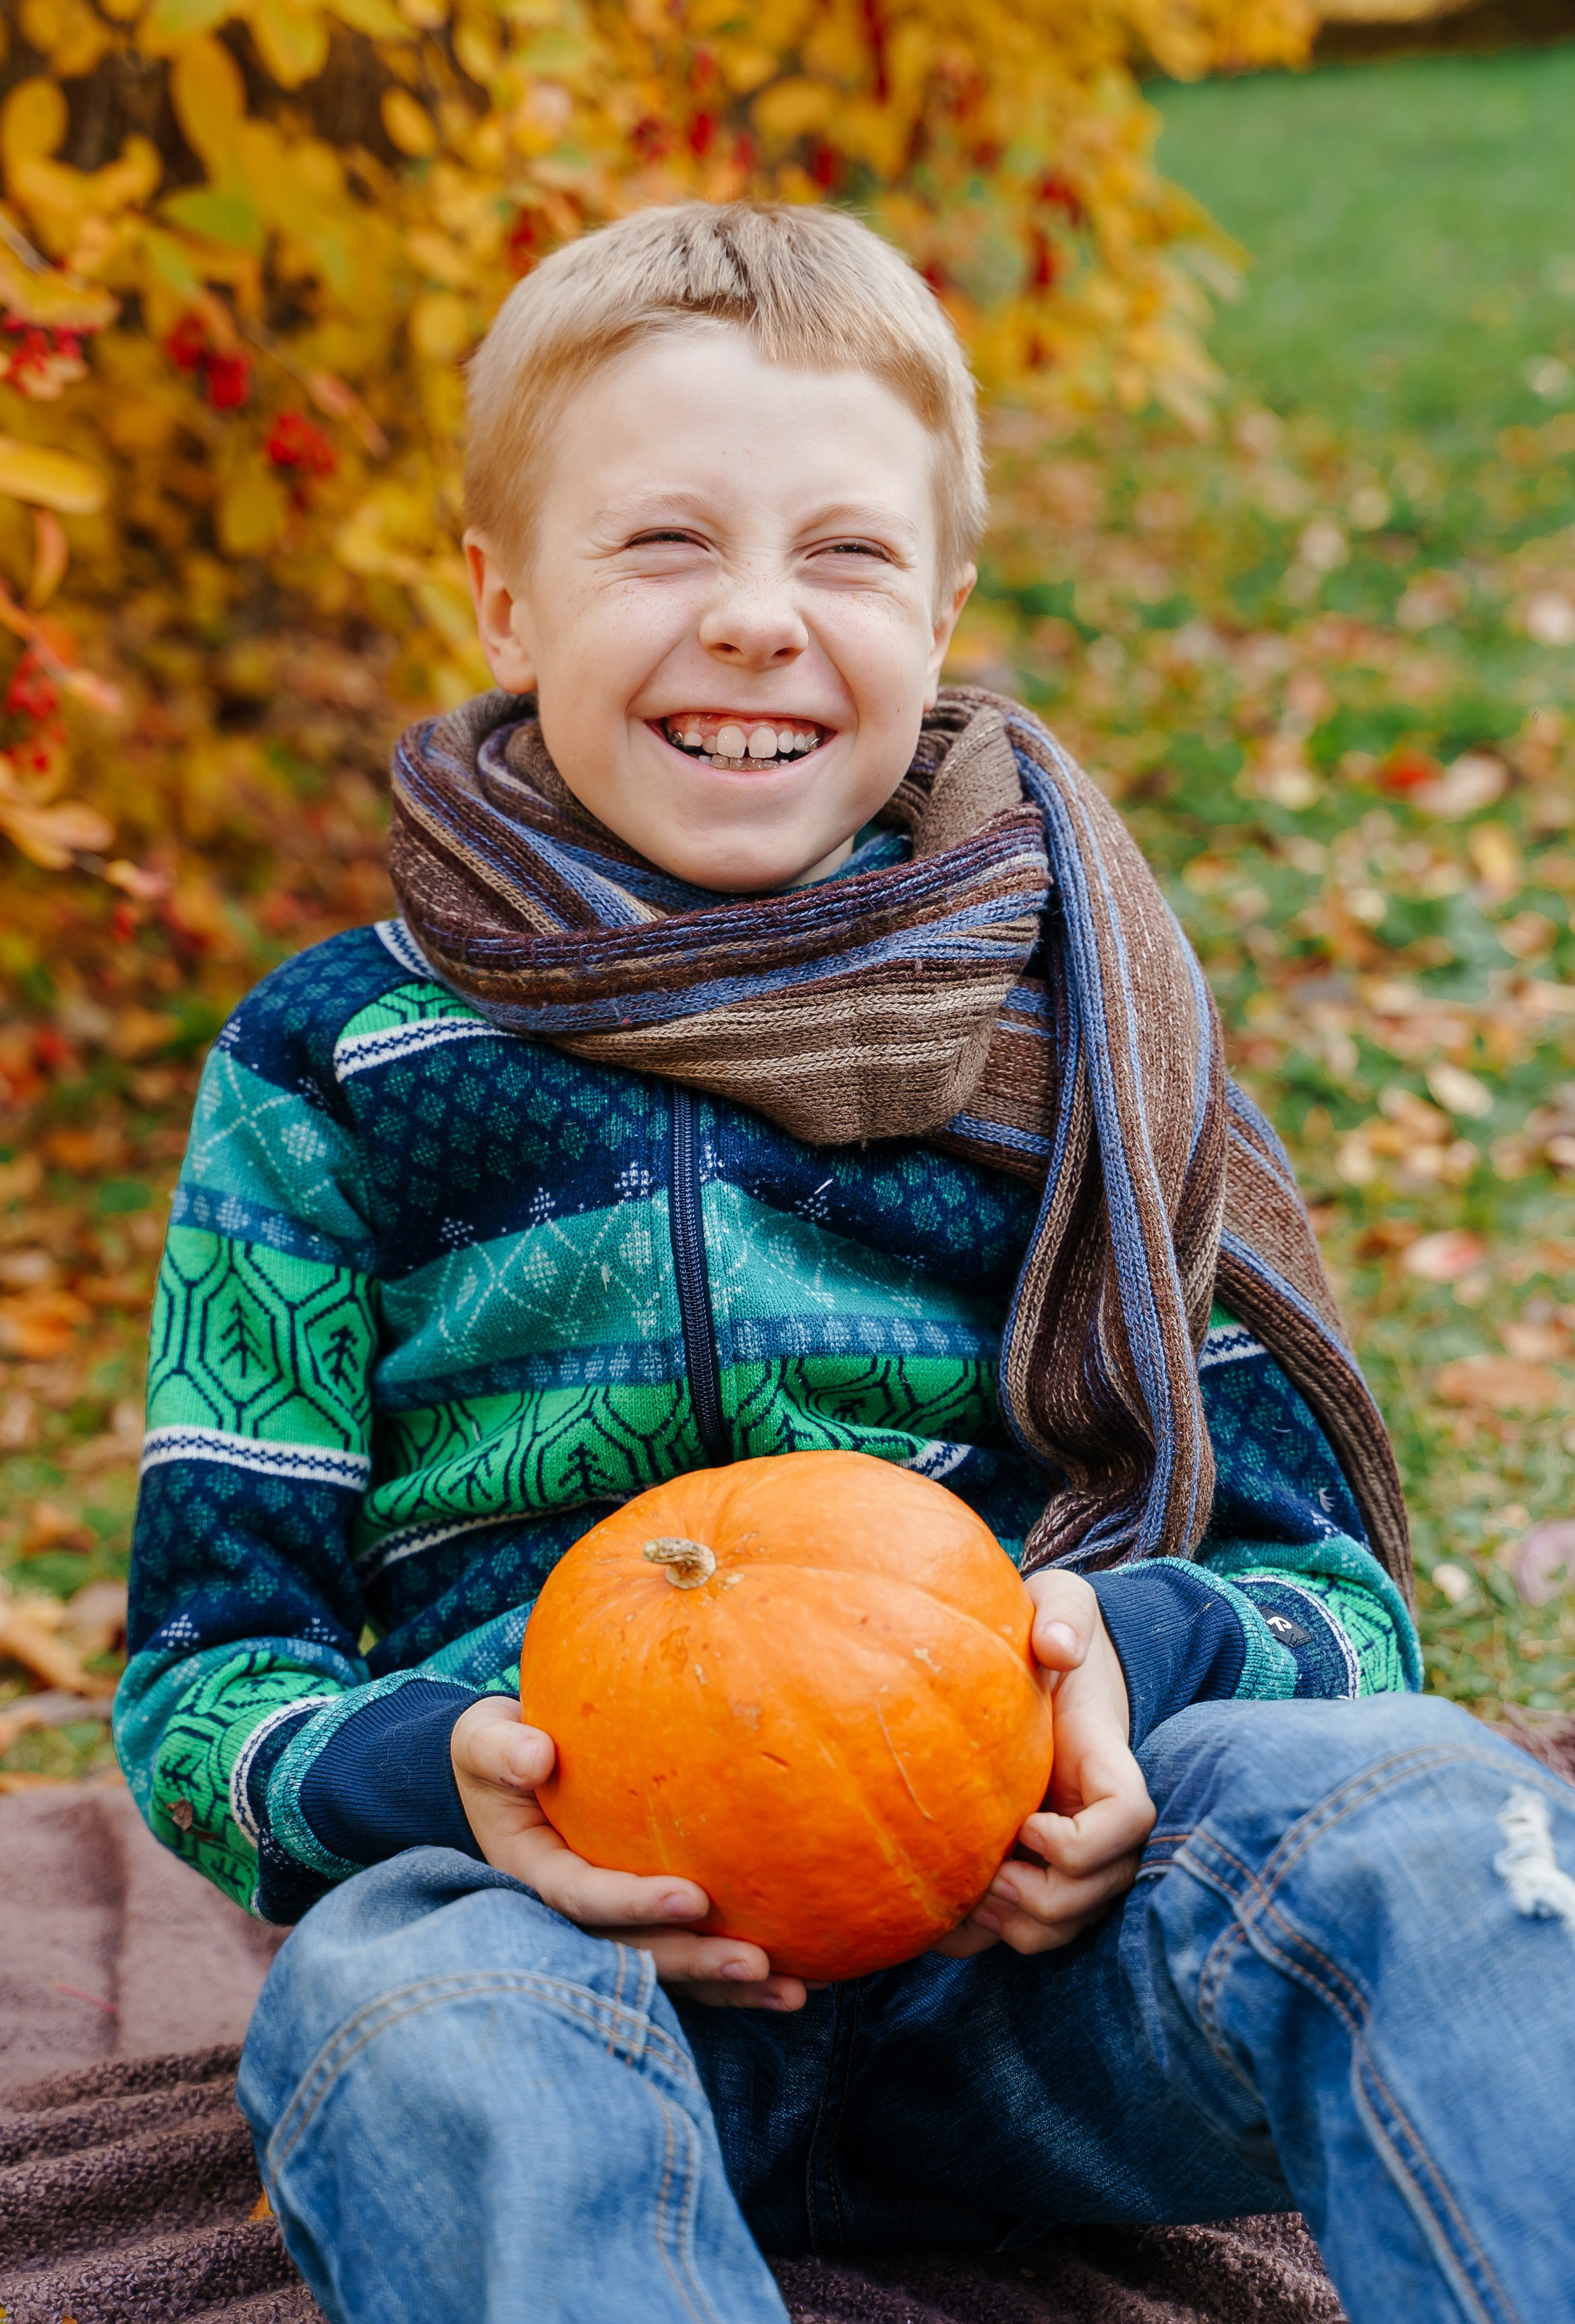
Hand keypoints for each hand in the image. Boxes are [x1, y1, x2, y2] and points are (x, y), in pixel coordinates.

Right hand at [450, 1694, 808, 2009]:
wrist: (510, 1770)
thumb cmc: (501, 1750)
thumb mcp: (485, 1741)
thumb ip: (500, 1748)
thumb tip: (535, 1756)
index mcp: (533, 1875)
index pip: (582, 1899)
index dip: (634, 1905)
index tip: (692, 1898)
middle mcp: (572, 1916)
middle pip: (634, 1951)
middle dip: (694, 1961)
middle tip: (755, 1961)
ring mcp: (609, 1927)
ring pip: (669, 1968)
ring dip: (728, 1985)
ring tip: (791, 1992)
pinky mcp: (641, 1925)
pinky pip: (689, 1954)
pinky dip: (737, 1979)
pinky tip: (796, 1984)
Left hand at [932, 1569, 1154, 1958]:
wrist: (1042, 1663)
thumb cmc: (1048, 1631)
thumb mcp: (1060, 1603)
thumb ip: (1064, 1615)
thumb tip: (1056, 1646)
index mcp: (1109, 1761)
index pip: (1129, 1821)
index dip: (1084, 1843)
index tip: (1028, 1825)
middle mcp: (1102, 1819)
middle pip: (1098, 1892)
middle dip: (1040, 1897)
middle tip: (983, 1872)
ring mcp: (1075, 1852)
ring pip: (1065, 1926)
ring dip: (1014, 1923)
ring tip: (962, 1893)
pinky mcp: (1037, 1869)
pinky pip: (1024, 1929)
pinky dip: (982, 1937)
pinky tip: (933, 1920)